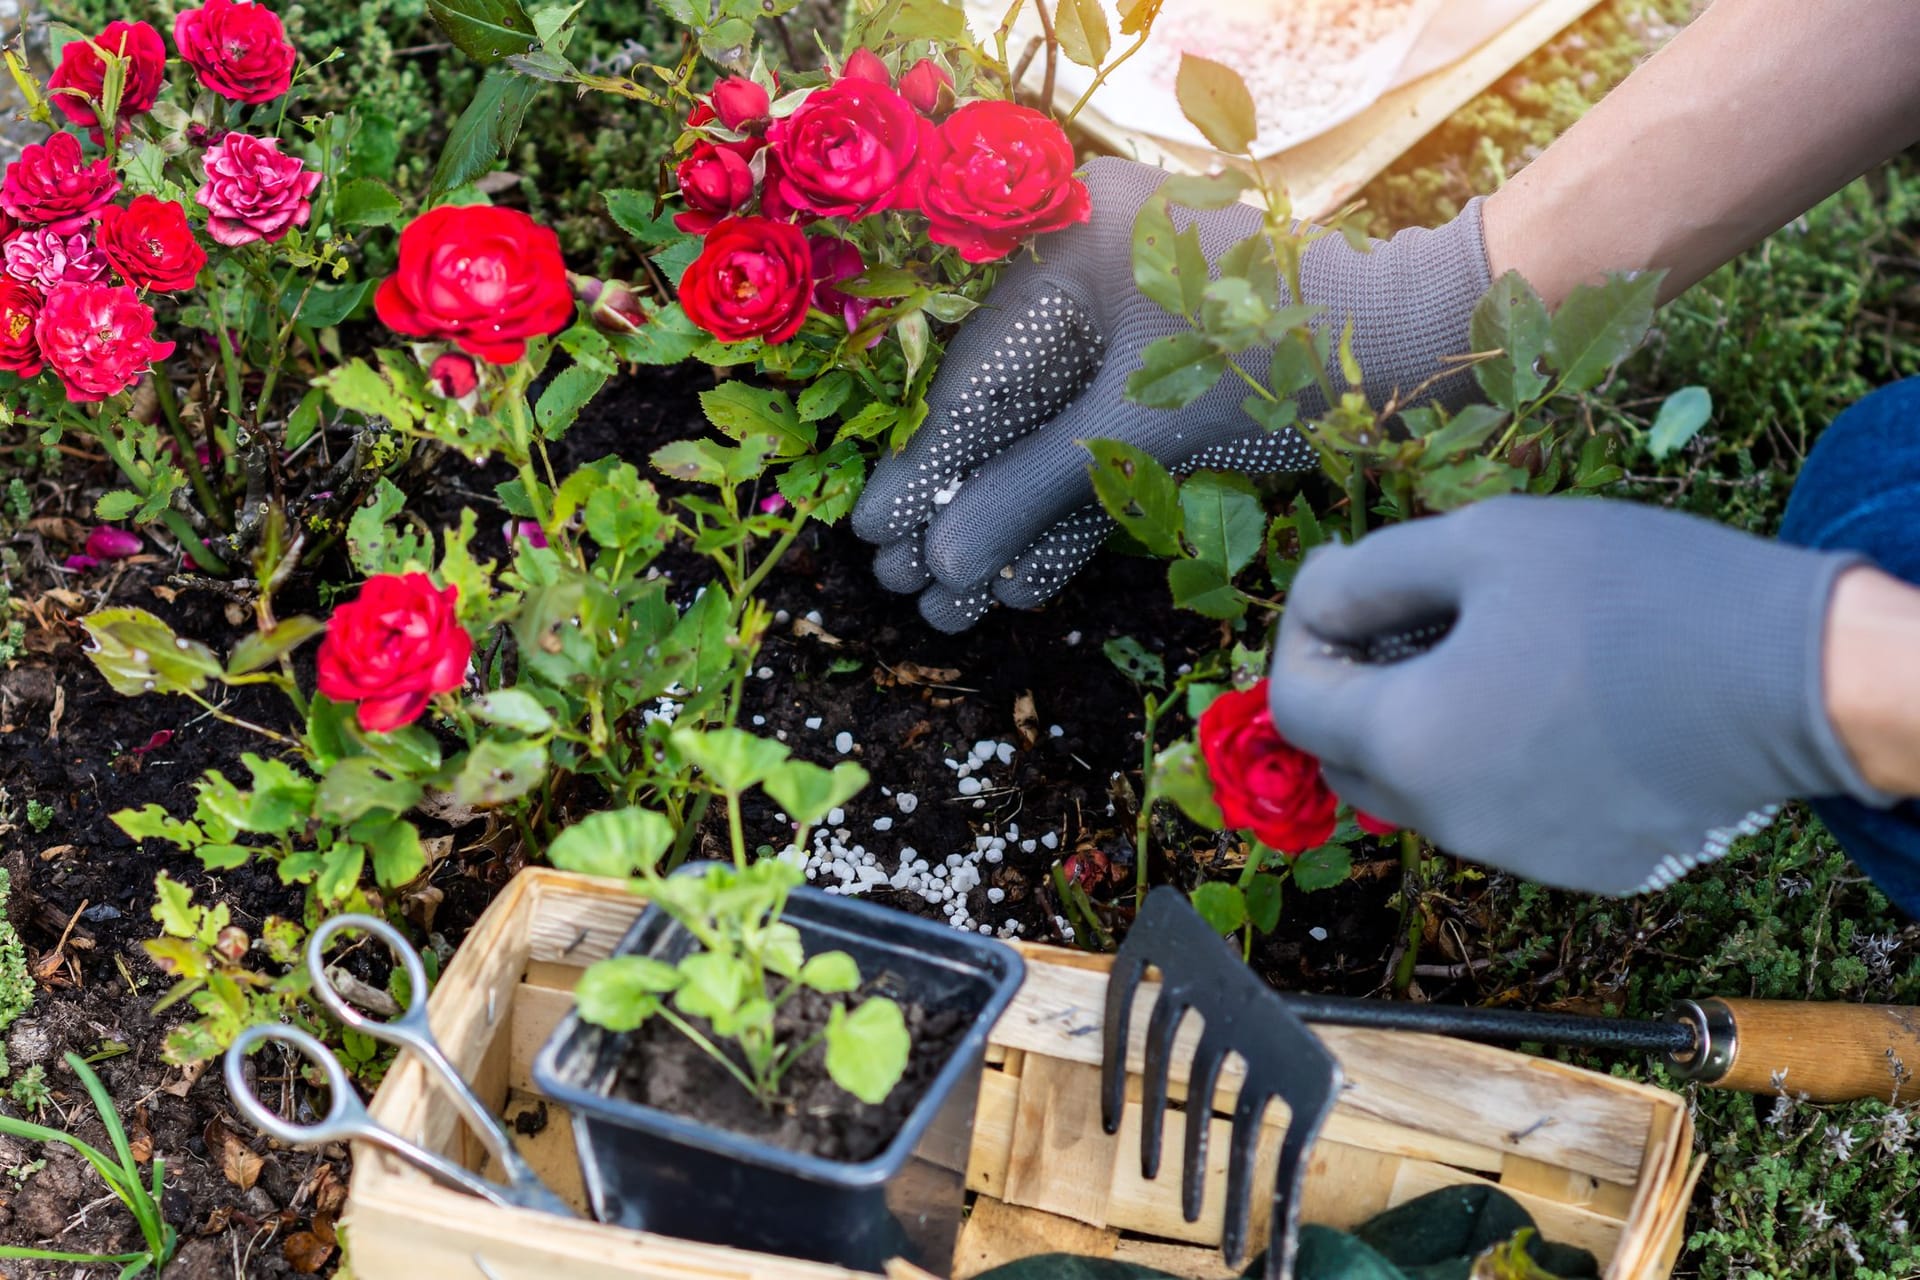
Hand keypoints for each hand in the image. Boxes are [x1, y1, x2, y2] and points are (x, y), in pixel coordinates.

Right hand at [850, 156, 1492, 631]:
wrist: (1416, 345)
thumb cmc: (1275, 351)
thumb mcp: (1140, 423)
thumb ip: (1034, 489)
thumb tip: (940, 563)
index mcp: (1068, 243)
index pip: (975, 373)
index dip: (928, 465)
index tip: (875, 533)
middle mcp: (1087, 280)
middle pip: (1002, 412)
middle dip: (959, 507)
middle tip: (898, 583)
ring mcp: (1127, 334)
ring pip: (1048, 442)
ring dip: (1008, 526)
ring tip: (950, 608)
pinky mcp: (1166, 385)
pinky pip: (1100, 454)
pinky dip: (1070, 516)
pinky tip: (1020, 584)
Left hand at [1266, 495, 1893, 894]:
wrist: (1799, 676)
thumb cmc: (1633, 591)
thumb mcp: (1481, 542)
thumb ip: (1367, 575)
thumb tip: (1314, 601)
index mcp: (1408, 741)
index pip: (1294, 705)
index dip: (1301, 638)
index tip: (1339, 587)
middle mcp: (1448, 821)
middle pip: (1349, 759)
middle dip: (1354, 689)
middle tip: (1408, 616)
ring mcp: (1520, 857)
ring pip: (1428, 791)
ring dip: (1428, 727)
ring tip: (1495, 652)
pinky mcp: (1589, 868)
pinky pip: (1506, 816)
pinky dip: (1502, 764)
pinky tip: (1563, 705)